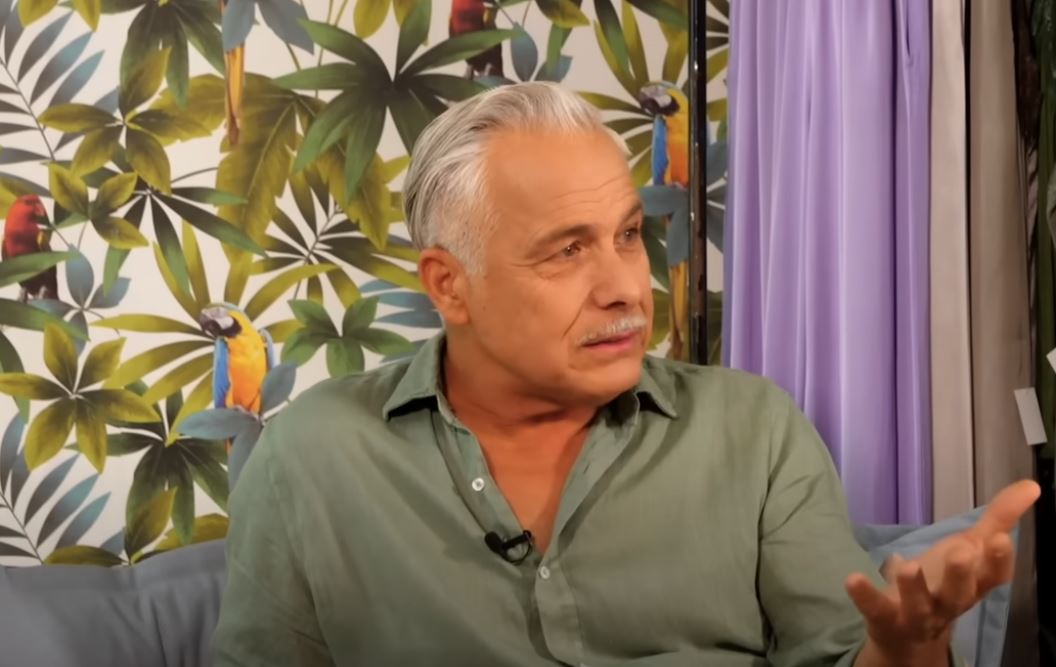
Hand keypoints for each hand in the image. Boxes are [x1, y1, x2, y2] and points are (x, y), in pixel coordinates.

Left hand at [845, 479, 1039, 665]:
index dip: (999, 561)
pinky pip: (876, 610)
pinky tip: (853, 578)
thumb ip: (999, 519)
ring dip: (914, 586)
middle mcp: (950, 602)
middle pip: (960, 593)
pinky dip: (866, 596)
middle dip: (962, 573)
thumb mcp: (970, 549)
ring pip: (920, 605)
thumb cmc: (945, 583)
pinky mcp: (886, 620)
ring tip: (907, 565)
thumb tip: (1031, 485)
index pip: (993, 576)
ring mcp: (918, 615)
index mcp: (973, 585)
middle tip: (962, 550)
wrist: (909, 633)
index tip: (1001, 538)